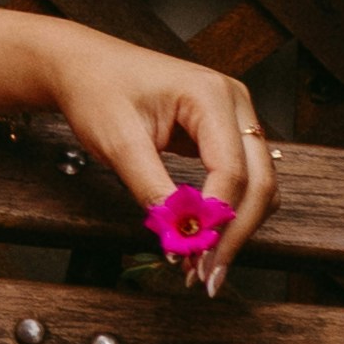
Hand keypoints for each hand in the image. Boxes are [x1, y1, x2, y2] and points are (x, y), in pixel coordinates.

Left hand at [9, 13, 272, 280]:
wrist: (83, 67)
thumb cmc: (98, 90)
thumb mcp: (118, 142)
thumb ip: (152, 188)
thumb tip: (180, 235)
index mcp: (211, 95)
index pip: (232, 169)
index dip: (217, 218)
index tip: (196, 257)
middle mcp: (234, 104)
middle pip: (259, 181)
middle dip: (235, 233)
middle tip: (207, 275)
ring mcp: (233, 119)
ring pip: (257, 186)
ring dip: (234, 228)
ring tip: (202, 266)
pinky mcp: (223, 136)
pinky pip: (240, 181)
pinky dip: (225, 214)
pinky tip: (202, 239)